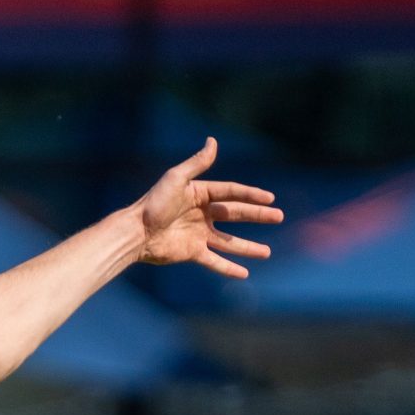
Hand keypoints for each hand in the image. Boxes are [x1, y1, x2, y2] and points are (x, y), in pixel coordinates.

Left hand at [133, 140, 282, 281]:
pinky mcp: (191, 252)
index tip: (270, 198)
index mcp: (199, 194)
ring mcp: (198, 234)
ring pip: (229, 242)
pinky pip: (214, 261)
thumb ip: (197, 164)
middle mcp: (201, 214)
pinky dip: (229, 267)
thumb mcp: (177, 178)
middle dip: (257, 216)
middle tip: (279, 217)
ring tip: (267, 252)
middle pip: (235, 215)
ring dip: (248, 247)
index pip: (231, 193)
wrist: (135, 232)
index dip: (251, 195)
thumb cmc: (154, 203)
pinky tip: (244, 273)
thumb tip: (213, 141)